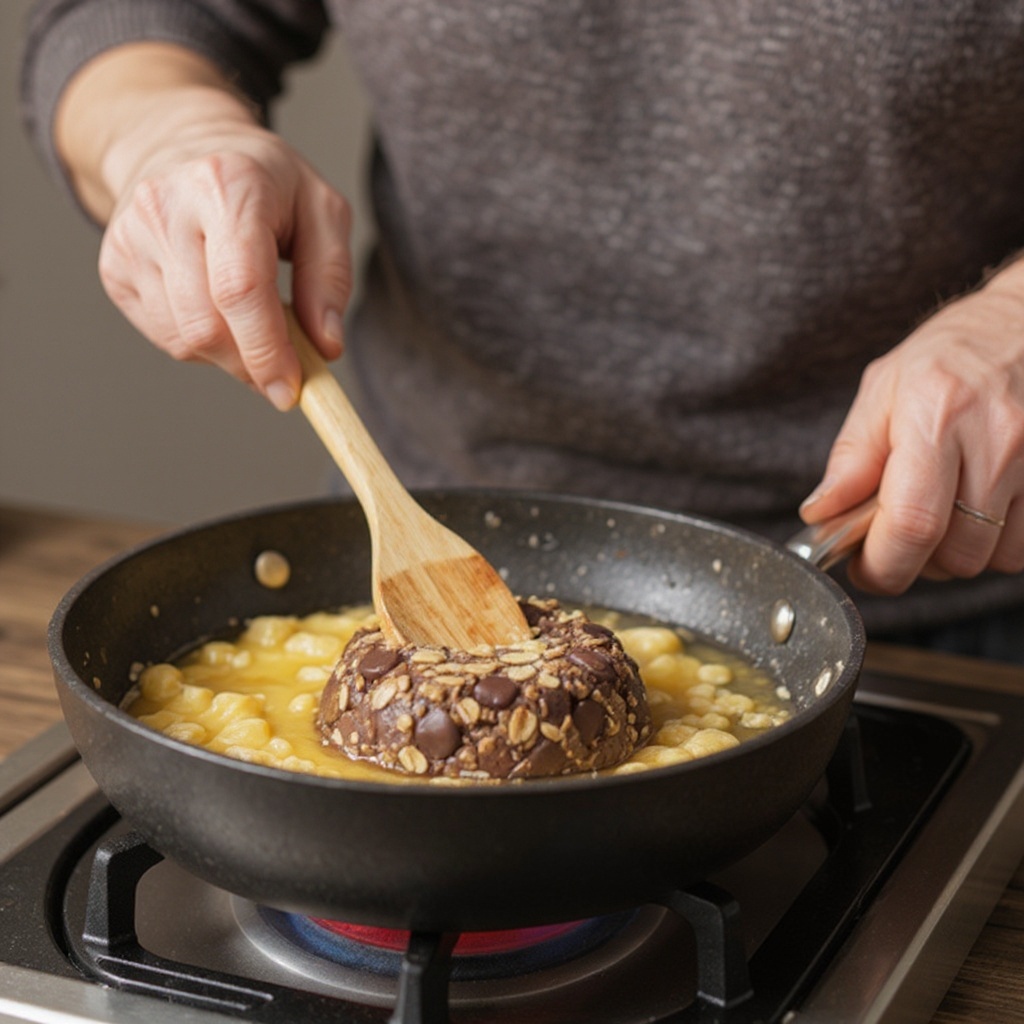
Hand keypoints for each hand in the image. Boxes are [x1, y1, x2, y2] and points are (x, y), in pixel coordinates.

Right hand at [56, 44, 350, 409]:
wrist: (183, 144)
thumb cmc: (265, 183)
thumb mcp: (322, 211)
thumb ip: (331, 278)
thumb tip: (325, 347)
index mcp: (228, 185)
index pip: (240, 287)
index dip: (267, 349)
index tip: (291, 389)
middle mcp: (168, 207)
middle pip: (208, 325)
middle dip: (252, 365)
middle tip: (284, 371)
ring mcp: (132, 237)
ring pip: (184, 339)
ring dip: (230, 357)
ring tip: (254, 326)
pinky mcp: (115, 266)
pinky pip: (165, 335)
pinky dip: (202, 345)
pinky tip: (219, 314)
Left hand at [800, 260, 1023, 593]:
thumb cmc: (951, 353)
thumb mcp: (884, 390)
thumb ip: (851, 458)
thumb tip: (820, 513)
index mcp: (937, 416)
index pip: (911, 524)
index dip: (881, 565)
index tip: (863, 569)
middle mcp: (997, 441)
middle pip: (955, 555)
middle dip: (916, 564)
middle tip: (897, 540)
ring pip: (995, 559)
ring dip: (959, 556)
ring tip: (941, 517)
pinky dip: (998, 545)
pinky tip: (979, 513)